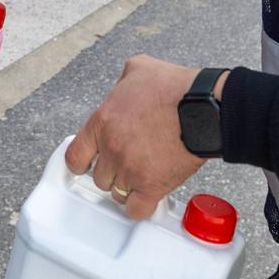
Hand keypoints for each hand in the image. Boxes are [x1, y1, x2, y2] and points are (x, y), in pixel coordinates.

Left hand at [64, 55, 217, 220]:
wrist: (203, 107)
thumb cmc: (175, 88)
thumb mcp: (139, 68)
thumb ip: (123, 81)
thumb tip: (124, 85)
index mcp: (103, 121)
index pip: (75, 155)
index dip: (81, 162)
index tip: (86, 165)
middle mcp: (112, 148)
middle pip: (100, 177)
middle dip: (113, 172)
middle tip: (128, 163)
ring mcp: (130, 169)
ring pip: (117, 194)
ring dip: (128, 187)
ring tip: (142, 176)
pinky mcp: (152, 186)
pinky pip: (136, 210)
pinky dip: (140, 207)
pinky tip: (146, 198)